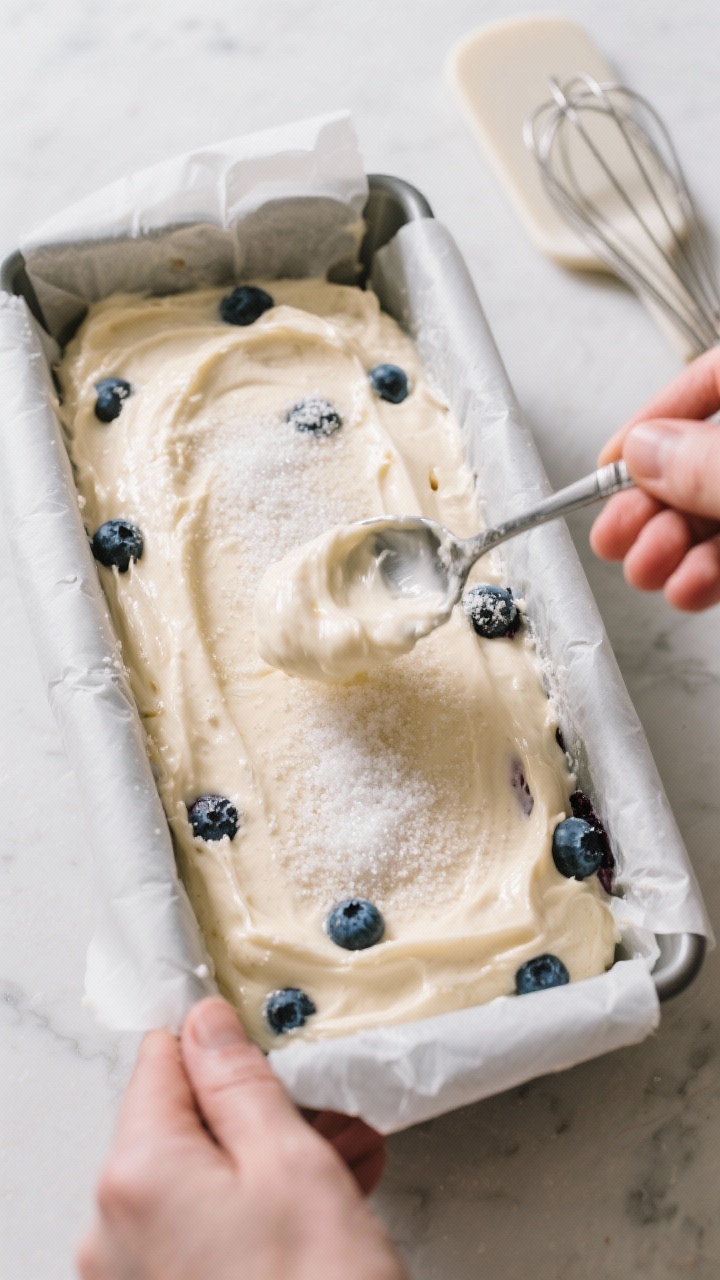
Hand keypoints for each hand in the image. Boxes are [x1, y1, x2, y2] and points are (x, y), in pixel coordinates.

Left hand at [77, 998, 406, 1279]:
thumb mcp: (292, 1167)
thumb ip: (240, 1085)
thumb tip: (207, 1026)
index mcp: (136, 1174)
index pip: (162, 1061)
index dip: (221, 1042)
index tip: (270, 1042)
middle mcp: (115, 1228)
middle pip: (182, 1125)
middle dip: (260, 1111)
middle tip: (331, 1111)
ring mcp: (135, 1277)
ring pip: (201, 1182)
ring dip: (270, 1161)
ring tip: (346, 1160)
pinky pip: (203, 1233)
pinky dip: (256, 1213)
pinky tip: (324, 1208)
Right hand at [591, 345, 719, 610]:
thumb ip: (707, 462)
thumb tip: (645, 454)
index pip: (710, 374)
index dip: (654, 418)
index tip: (611, 461)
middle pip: (703, 451)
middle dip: (651, 498)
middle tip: (616, 530)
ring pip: (717, 507)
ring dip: (672, 544)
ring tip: (647, 566)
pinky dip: (709, 571)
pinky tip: (687, 587)